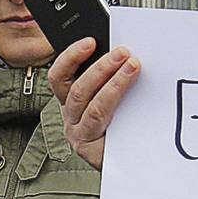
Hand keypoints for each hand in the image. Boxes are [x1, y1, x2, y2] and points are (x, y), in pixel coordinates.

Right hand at [46, 38, 139, 171]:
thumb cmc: (123, 121)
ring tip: (133, 67)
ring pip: (94, 107)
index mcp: (70, 99)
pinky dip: (122, 109)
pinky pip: (107, 128)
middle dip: (101, 68)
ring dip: (115, 84)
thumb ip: (110, 74)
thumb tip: (123, 51)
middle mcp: (71, 117)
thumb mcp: (111, 93)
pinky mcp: (93, 152)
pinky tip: (137, 99)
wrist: (134, 157)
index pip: (60, 76)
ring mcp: (80, 135)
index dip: (71, 57)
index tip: (90, 41)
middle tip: (123, 53)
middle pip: (77, 90)